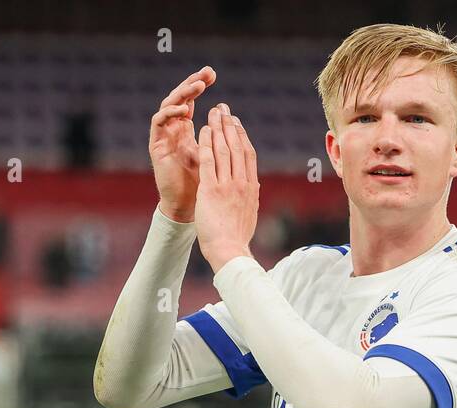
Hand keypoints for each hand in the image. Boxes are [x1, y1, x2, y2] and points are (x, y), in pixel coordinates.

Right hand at [149, 66, 215, 222]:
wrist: (187, 208)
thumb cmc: (202, 185)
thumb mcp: (215, 156)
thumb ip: (219, 140)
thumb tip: (235, 124)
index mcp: (187, 129)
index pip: (191, 99)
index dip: (200, 84)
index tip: (213, 74)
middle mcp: (174, 129)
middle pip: (180, 97)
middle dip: (193, 82)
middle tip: (207, 72)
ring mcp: (164, 135)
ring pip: (169, 104)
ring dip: (183, 93)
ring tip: (198, 86)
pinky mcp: (156, 145)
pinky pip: (158, 121)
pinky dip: (170, 112)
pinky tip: (184, 110)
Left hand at [195, 102, 259, 272]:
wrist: (229, 250)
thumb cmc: (236, 239)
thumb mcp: (249, 214)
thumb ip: (249, 199)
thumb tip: (252, 192)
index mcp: (251, 188)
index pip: (248, 155)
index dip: (242, 136)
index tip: (236, 124)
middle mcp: (241, 183)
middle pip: (237, 146)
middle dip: (230, 125)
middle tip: (224, 109)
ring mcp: (227, 185)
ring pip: (224, 149)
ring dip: (219, 128)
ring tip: (213, 113)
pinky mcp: (211, 190)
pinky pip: (209, 161)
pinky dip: (207, 143)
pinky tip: (204, 130)